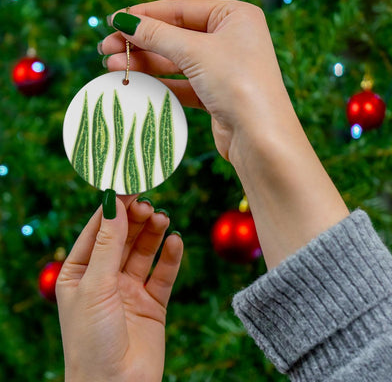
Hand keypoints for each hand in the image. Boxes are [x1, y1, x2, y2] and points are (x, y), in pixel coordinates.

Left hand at [56, 196, 182, 381]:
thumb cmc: (92, 340)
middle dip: (135, 219)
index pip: (98, 230)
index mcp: (80, 272)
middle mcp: (105, 278)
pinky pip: (163, 273)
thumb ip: (108, 243)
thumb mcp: (95, 285)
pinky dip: (170, 257)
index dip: (113, 208)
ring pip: (144, 251)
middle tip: (148, 205)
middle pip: (123, 237)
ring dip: (153, 233)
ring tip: (162, 218)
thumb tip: (114, 203)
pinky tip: (175, 242)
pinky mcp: (153, 302)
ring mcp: (129, 289)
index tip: (129, 186)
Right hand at [101, 0, 291, 160]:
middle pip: (176, 36)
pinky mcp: (216, 95)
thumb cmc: (238, 84)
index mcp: (234, 16)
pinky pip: (183, 84)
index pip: (181, 9)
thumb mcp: (195, 51)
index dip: (145, 15)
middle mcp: (231, 40)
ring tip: (112, 66)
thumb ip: (158, 35)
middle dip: (140, 42)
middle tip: (106, 48)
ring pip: (177, 61)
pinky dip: (160, 84)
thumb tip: (124, 21)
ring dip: (145, 64)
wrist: (259, 137)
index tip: (114, 21)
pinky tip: (135, 83)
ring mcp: (224, 69)